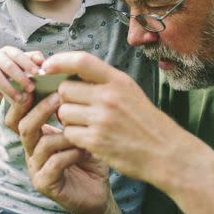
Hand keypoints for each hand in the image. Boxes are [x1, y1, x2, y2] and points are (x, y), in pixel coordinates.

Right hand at [0, 47, 42, 102]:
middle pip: (8, 66)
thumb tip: (42, 61)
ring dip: (8, 88)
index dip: (28, 63)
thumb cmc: (10, 70)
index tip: (37, 73)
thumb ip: (32, 60)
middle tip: (31, 89)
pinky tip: (0, 98)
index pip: (18, 55)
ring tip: (19, 99)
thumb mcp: (20, 63)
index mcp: (8, 51)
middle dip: (21, 78)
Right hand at [8, 92, 116, 213]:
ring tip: (82, 129)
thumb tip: (71, 79)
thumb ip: (73, 109)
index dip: (23, 100)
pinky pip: (53, 164)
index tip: (39, 82)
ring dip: (64, 134)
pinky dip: (70, 154)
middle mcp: (31, 150)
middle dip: (40, 109)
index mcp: (36, 135)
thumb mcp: (81, 128)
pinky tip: (85, 151)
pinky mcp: (45, 184)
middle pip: (22, 126)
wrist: (98, 191)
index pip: (17, 115)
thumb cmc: (90, 156)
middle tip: (59, 97)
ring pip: (41, 144)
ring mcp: (36, 168)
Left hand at [44, 51, 179, 183]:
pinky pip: (69, 133)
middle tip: (77, 107)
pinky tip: (88, 138)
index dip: (59, 60)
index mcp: (118, 80)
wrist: (165, 152)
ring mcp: (102, 119)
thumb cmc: (145, 121)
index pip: (81, 61)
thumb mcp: (129, 91)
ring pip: (63, 112)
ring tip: (85, 124)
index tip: (47, 66)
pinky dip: (73, 136)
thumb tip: (68, 73)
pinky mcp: (96, 141)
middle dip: (65, 98)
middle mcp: (109, 96)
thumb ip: (102, 81)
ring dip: (67, 119)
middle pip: (65, 89)